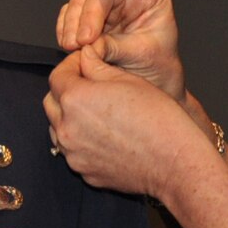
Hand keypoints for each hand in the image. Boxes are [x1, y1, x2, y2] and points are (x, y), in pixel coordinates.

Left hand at [43, 46, 210, 200]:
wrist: (175, 163)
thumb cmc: (159, 120)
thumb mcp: (128, 80)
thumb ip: (97, 66)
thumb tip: (84, 55)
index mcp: (75, 99)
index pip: (57, 76)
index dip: (71, 65)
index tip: (85, 64)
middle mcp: (67, 128)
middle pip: (52, 102)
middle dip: (66, 91)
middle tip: (90, 87)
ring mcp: (73, 154)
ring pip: (59, 128)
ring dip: (70, 117)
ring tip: (98, 114)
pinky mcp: (84, 171)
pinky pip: (73, 151)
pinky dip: (81, 141)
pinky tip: (105, 137)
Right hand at [54, 0, 185, 102]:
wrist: (149, 84)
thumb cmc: (157, 65)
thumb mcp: (144, 54)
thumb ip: (117, 46)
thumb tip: (90, 44)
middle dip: (89, 15)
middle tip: (85, 41)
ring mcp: (104, 7)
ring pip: (79, 1)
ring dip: (73, 24)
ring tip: (75, 48)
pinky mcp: (86, 21)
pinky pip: (68, 16)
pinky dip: (64, 29)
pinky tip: (68, 45)